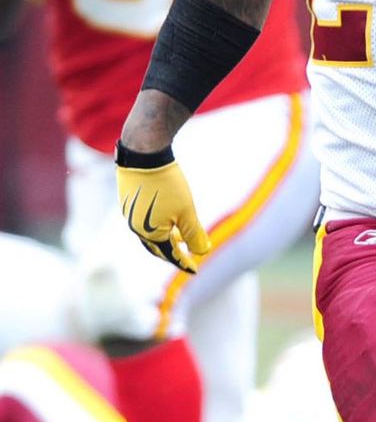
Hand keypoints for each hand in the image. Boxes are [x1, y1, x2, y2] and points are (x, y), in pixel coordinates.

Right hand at [116, 149, 210, 273]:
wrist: (143, 152)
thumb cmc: (167, 183)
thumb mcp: (187, 211)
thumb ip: (195, 234)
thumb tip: (203, 251)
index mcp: (149, 233)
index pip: (169, 254)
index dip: (184, 262)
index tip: (194, 269)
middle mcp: (135, 227)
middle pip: (156, 247)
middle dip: (172, 254)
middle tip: (185, 258)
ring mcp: (129, 213)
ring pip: (148, 233)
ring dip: (165, 238)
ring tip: (180, 239)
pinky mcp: (127, 199)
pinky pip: (143, 220)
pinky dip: (157, 225)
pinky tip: (167, 219)